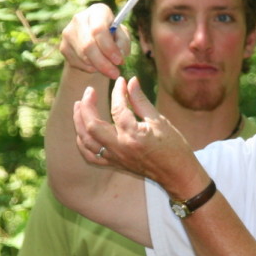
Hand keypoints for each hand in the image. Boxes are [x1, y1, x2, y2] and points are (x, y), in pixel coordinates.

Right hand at [59, 3, 131, 80]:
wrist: (95, 42)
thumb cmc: (113, 37)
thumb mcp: (122, 37)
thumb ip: (123, 43)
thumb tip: (119, 53)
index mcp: (97, 11)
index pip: (99, 29)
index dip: (109, 47)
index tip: (119, 61)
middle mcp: (80, 18)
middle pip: (88, 45)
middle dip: (103, 63)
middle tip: (115, 73)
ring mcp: (68, 33)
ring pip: (83, 56)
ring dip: (98, 67)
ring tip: (109, 69)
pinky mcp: (63, 47)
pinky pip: (77, 63)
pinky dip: (89, 68)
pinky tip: (96, 66)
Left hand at [72, 76, 205, 197]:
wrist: (177, 175)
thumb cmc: (173, 147)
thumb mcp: (159, 120)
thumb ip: (141, 101)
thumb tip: (131, 81)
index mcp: (133, 135)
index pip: (117, 108)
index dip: (116, 91)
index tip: (120, 81)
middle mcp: (120, 147)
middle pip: (92, 125)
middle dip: (87, 106)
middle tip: (89, 91)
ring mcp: (115, 157)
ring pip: (86, 140)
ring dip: (79, 122)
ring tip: (78, 105)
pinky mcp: (114, 164)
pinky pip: (90, 155)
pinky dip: (82, 142)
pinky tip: (82, 131)